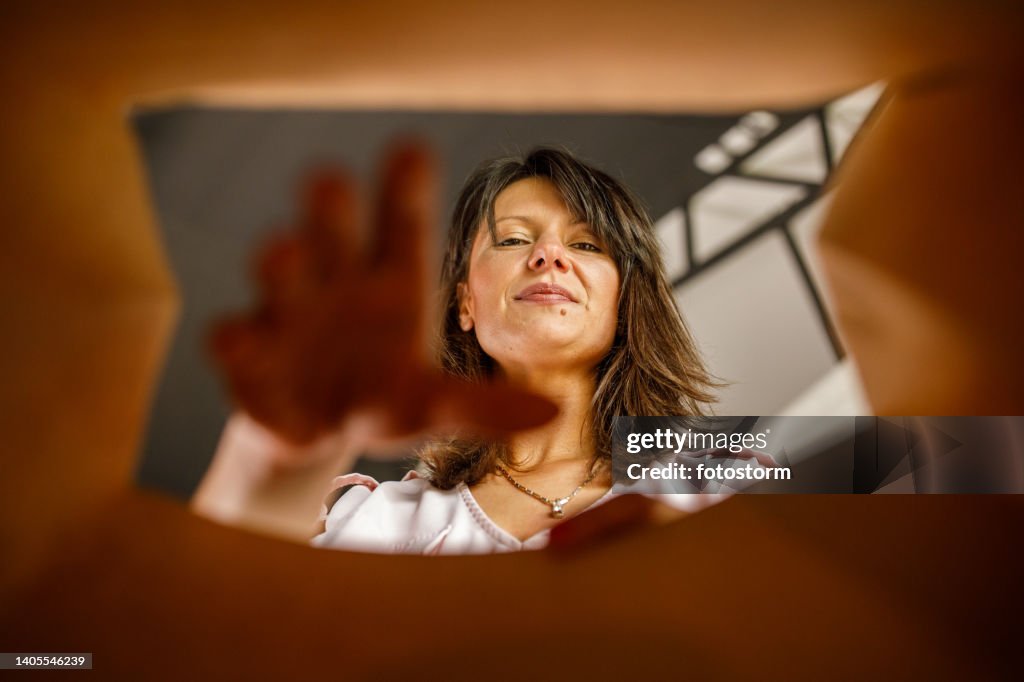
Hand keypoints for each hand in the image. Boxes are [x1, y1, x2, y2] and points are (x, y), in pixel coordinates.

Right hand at [208, 141, 556, 452]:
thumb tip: (553, 414)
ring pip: (280, 268)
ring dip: (281, 259)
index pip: (400, 225)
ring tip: (287, 253)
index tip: (411, 147)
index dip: (403, 188)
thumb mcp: (433, 405)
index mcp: (390, 284)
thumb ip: (484, 407)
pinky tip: (241, 340)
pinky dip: (236, 338)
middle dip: (330, 207)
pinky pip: (236, 337)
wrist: (318, 433)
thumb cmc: (382, 397)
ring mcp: (289, 312)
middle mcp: (338, 281)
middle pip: (333, 229)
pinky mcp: (251, 354)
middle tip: (329, 180)